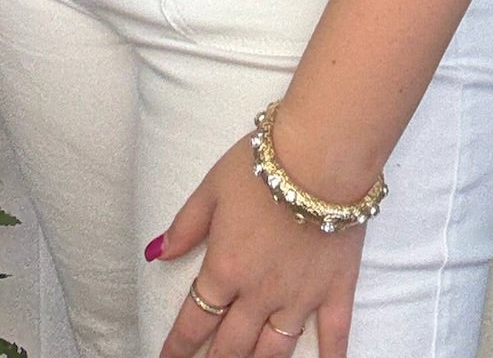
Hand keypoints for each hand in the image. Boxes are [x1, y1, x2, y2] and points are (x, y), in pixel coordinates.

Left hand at [152, 129, 365, 356]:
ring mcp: (299, 296)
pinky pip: (334, 335)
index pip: (195, 320)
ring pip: (275, 351)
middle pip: (232, 345)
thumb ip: (185, 225)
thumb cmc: (262, 165)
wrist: (321, 154)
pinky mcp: (336, 289)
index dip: (178, 347)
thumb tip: (156, 253)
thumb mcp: (212, 187)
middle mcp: (259, 293)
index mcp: (225, 268)